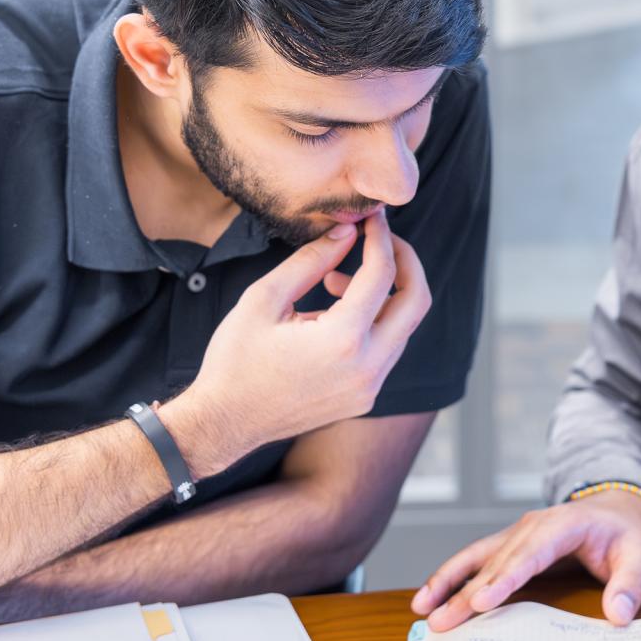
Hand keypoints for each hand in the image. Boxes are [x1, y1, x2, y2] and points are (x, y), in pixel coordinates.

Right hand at [163, 210, 429, 473]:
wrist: (224, 422)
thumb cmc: (235, 360)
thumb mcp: (263, 299)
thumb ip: (310, 261)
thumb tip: (347, 233)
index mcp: (342, 341)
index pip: (382, 275)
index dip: (380, 238)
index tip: (371, 218)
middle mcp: (367, 368)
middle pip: (416, 302)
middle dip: (404, 262)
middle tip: (378, 240)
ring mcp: (369, 388)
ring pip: (403, 326)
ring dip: (384, 294)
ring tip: (334, 281)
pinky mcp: (364, 397)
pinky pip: (387, 349)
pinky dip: (374, 321)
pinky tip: (335, 311)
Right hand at [411, 490, 640, 631]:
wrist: (618, 511)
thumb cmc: (628, 535)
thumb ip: (630, 585)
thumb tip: (617, 615)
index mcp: (564, 524)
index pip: (530, 553)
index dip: (505, 578)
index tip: (482, 602)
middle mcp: (532, 526)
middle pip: (495, 561)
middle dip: (465, 592)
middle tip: (441, 621)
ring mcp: (517, 535)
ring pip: (476, 558)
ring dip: (447, 582)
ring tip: (423, 608)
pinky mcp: (509, 547)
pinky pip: (476, 562)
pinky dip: (452, 578)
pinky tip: (431, 598)